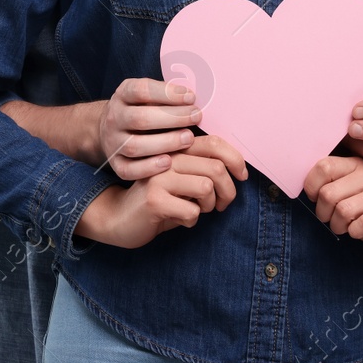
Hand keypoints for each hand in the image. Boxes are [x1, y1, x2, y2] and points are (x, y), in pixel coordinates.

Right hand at [76, 146, 246, 248]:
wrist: (120, 217)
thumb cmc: (160, 198)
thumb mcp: (181, 178)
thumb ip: (202, 167)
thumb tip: (239, 170)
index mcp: (175, 147)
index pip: (214, 142)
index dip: (236, 159)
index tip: (242, 176)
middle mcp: (166, 156)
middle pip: (216, 167)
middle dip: (228, 191)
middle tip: (221, 204)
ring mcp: (158, 176)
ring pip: (206, 187)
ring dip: (209, 206)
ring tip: (198, 209)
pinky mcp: (154, 199)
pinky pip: (192, 211)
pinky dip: (192, 220)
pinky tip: (180, 219)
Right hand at [96, 79, 203, 179]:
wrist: (110, 129)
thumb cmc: (140, 109)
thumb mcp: (147, 95)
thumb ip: (166, 95)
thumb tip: (193, 97)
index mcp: (122, 95)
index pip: (141, 90)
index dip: (167, 93)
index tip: (191, 97)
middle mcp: (114, 118)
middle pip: (139, 118)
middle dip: (172, 118)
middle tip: (196, 116)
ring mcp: (113, 142)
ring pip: (134, 146)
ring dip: (165, 143)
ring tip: (189, 138)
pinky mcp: (115, 163)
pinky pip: (128, 170)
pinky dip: (148, 168)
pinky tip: (169, 163)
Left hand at [303, 155, 362, 253]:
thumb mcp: (351, 191)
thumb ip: (331, 184)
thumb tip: (307, 190)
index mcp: (356, 164)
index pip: (323, 166)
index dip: (311, 186)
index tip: (315, 199)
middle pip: (328, 193)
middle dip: (323, 213)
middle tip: (330, 219)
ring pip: (343, 210)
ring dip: (338, 225)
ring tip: (344, 226)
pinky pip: (361, 225)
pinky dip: (354, 232)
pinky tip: (359, 231)